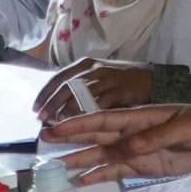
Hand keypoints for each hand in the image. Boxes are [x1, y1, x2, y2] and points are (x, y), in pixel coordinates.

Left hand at [32, 58, 153, 120]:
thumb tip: (56, 107)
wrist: (155, 79)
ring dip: (66, 111)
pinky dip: (88, 115)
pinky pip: (100, 104)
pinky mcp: (121, 90)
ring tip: (56, 127)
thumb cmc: (123, 81)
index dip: (45, 93)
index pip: (59, 77)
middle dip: (51, 104)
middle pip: (66, 86)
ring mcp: (108, 79)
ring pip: (80, 95)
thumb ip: (81, 89)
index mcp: (86, 65)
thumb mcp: (99, 79)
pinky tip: (80, 126)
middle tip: (41, 120)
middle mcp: (95, 69)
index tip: (35, 108)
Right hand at [44, 101, 190, 182]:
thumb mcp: (181, 128)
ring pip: (103, 158)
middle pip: (96, 140)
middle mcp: (132, 134)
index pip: (101, 122)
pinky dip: (101, 179)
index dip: (77, 126)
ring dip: (82, 164)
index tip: (53, 129)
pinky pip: (119, 173)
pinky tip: (84, 185)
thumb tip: (126, 148)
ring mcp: (137, 151)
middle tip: (43, 151)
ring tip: (58, 174)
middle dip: (71, 144)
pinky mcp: (146, 167)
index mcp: (138, 117)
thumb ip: (153, 138)